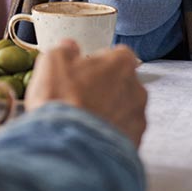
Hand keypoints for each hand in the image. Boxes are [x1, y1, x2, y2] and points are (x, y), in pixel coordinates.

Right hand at [25, 40, 146, 146]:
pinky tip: (90, 134)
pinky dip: (110, 131)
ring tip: (84, 117)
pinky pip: (123, 131)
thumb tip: (70, 47)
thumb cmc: (62, 97)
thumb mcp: (53, 61)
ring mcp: (138, 117)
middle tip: (81, 94)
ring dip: (109, 110)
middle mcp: (137, 89)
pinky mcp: (135, 142)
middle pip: (123, 82)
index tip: (86, 68)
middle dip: (106, 86)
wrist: (68, 143)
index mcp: (121, 64)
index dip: (101, 60)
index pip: (119, 54)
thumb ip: (65, 49)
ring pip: (125, 108)